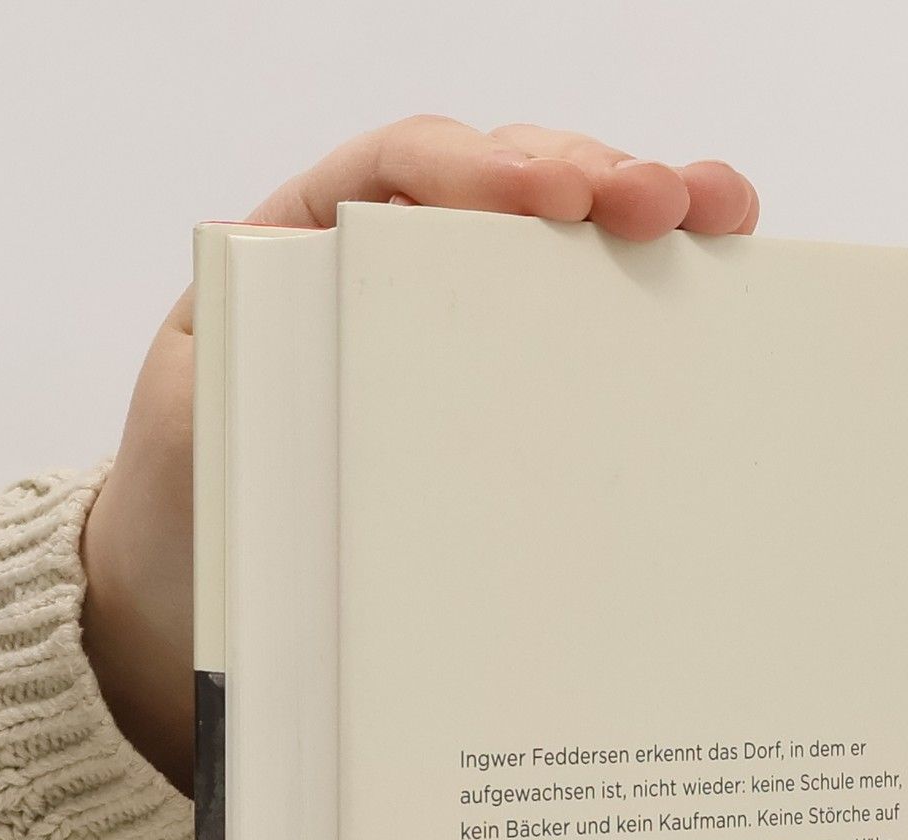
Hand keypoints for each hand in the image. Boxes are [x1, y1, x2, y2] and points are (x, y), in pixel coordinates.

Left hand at [80, 117, 760, 793]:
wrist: (190, 604)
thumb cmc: (190, 519)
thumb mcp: (202, 446)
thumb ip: (256, 387)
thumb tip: (361, 372)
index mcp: (300, 253)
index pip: (399, 173)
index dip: (479, 168)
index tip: (545, 196)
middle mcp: (383, 272)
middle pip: (501, 187)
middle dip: (591, 176)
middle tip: (666, 200)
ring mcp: (445, 334)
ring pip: (552, 245)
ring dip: (639, 217)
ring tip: (718, 213)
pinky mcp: (493, 396)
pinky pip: (570, 329)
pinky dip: (640, 297)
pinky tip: (711, 278)